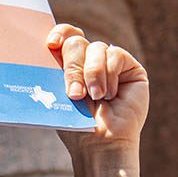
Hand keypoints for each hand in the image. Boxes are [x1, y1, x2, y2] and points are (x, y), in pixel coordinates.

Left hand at [48, 24, 146, 153]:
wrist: (100, 143)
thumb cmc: (77, 125)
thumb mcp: (59, 95)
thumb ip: (55, 70)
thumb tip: (47, 48)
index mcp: (69, 66)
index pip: (65, 37)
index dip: (59, 33)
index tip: (51, 44)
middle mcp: (89, 61)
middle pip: (76, 43)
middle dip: (72, 67)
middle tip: (74, 94)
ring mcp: (110, 63)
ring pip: (96, 48)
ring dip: (92, 74)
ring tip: (95, 97)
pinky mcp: (130, 68)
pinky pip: (115, 55)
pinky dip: (109, 75)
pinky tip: (110, 95)